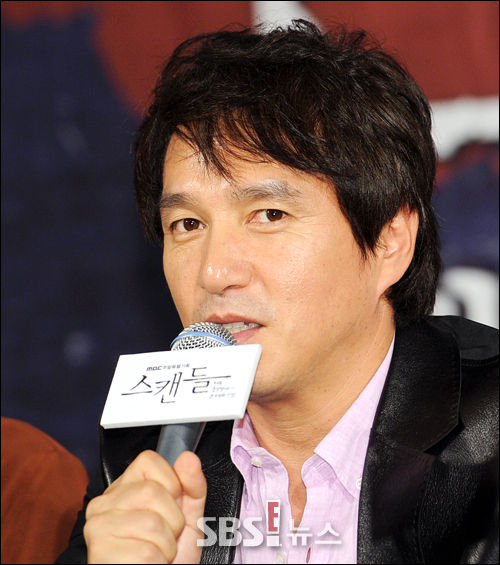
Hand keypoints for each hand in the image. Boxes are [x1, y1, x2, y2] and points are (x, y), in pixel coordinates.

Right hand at [84, 450, 206, 563]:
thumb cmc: (169, 558)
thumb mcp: (188, 518)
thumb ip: (193, 486)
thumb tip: (188, 458)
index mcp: (124, 488)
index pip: (148, 461)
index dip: (171, 483)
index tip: (172, 504)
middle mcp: (104, 503)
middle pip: (152, 491)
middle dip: (173, 521)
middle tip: (165, 537)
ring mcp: (98, 528)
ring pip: (152, 524)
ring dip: (166, 547)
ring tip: (156, 554)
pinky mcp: (100, 555)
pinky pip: (146, 554)